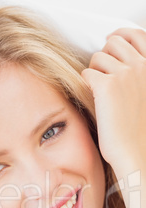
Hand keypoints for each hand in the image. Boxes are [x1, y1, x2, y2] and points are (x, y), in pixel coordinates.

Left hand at [81, 28, 145, 169]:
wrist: (135, 152)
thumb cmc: (139, 131)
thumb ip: (138, 76)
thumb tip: (119, 61)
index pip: (136, 35)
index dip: (120, 36)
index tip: (110, 41)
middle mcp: (142, 66)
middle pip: (113, 42)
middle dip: (104, 55)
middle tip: (101, 74)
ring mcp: (125, 74)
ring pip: (97, 57)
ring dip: (94, 71)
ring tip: (98, 92)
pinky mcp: (106, 86)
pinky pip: (86, 73)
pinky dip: (86, 84)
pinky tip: (92, 97)